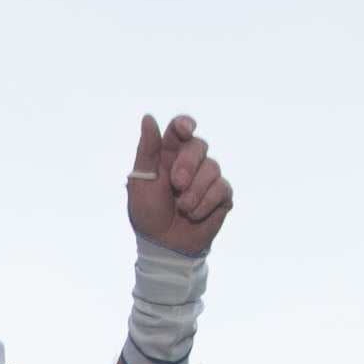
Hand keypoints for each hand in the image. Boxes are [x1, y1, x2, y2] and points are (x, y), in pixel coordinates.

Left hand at [126, 114, 232, 253]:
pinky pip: (222, 188)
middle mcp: (190, 162)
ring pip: (212, 167)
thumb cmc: (148, 214)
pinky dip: (206, 202)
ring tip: (183, 208)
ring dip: (195, 191)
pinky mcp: (221, 196)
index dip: (185, 124)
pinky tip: (194, 215)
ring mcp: (207, 178)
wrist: (164, 246)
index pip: (180, 128)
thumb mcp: (141, 183)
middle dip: (188, 164)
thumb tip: (148, 117)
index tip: (185, 131)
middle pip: (199, 145)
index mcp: (168, 154)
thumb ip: (147, 151)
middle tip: (177, 184)